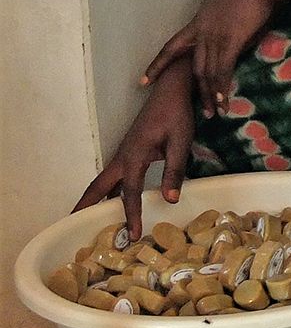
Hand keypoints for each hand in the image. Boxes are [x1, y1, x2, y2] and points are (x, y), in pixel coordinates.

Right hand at [75, 64, 194, 241]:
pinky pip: (114, 177)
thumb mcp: (180, 142)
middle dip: (86, 207)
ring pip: (104, 182)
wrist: (169, 93)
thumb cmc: (176, 115)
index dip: (131, 214)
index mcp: (134, 156)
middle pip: (98, 186)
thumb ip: (175, 170)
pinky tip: (114, 201)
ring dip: (95, 200)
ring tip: (88, 221)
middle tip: (73, 226)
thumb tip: (170, 200)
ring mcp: (124, 154)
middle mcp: (123, 157)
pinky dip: (110, 191)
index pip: (130, 192)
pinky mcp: (129, 153)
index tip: (131, 234)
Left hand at [142, 0, 274, 116]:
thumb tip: (235, 30)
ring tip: (215, 112)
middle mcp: (202, 31)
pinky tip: (224, 99)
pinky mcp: (231, 39)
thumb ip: (229, 20)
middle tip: (200, 112)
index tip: (143, 81)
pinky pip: (223, 68)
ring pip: (207, 71)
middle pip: (193, 67)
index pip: (172, 47)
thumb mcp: (231, 4)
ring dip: (211, 94)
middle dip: (196, 91)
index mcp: (199, 22)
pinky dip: (222, 86)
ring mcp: (215, 36)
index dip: (157, 65)